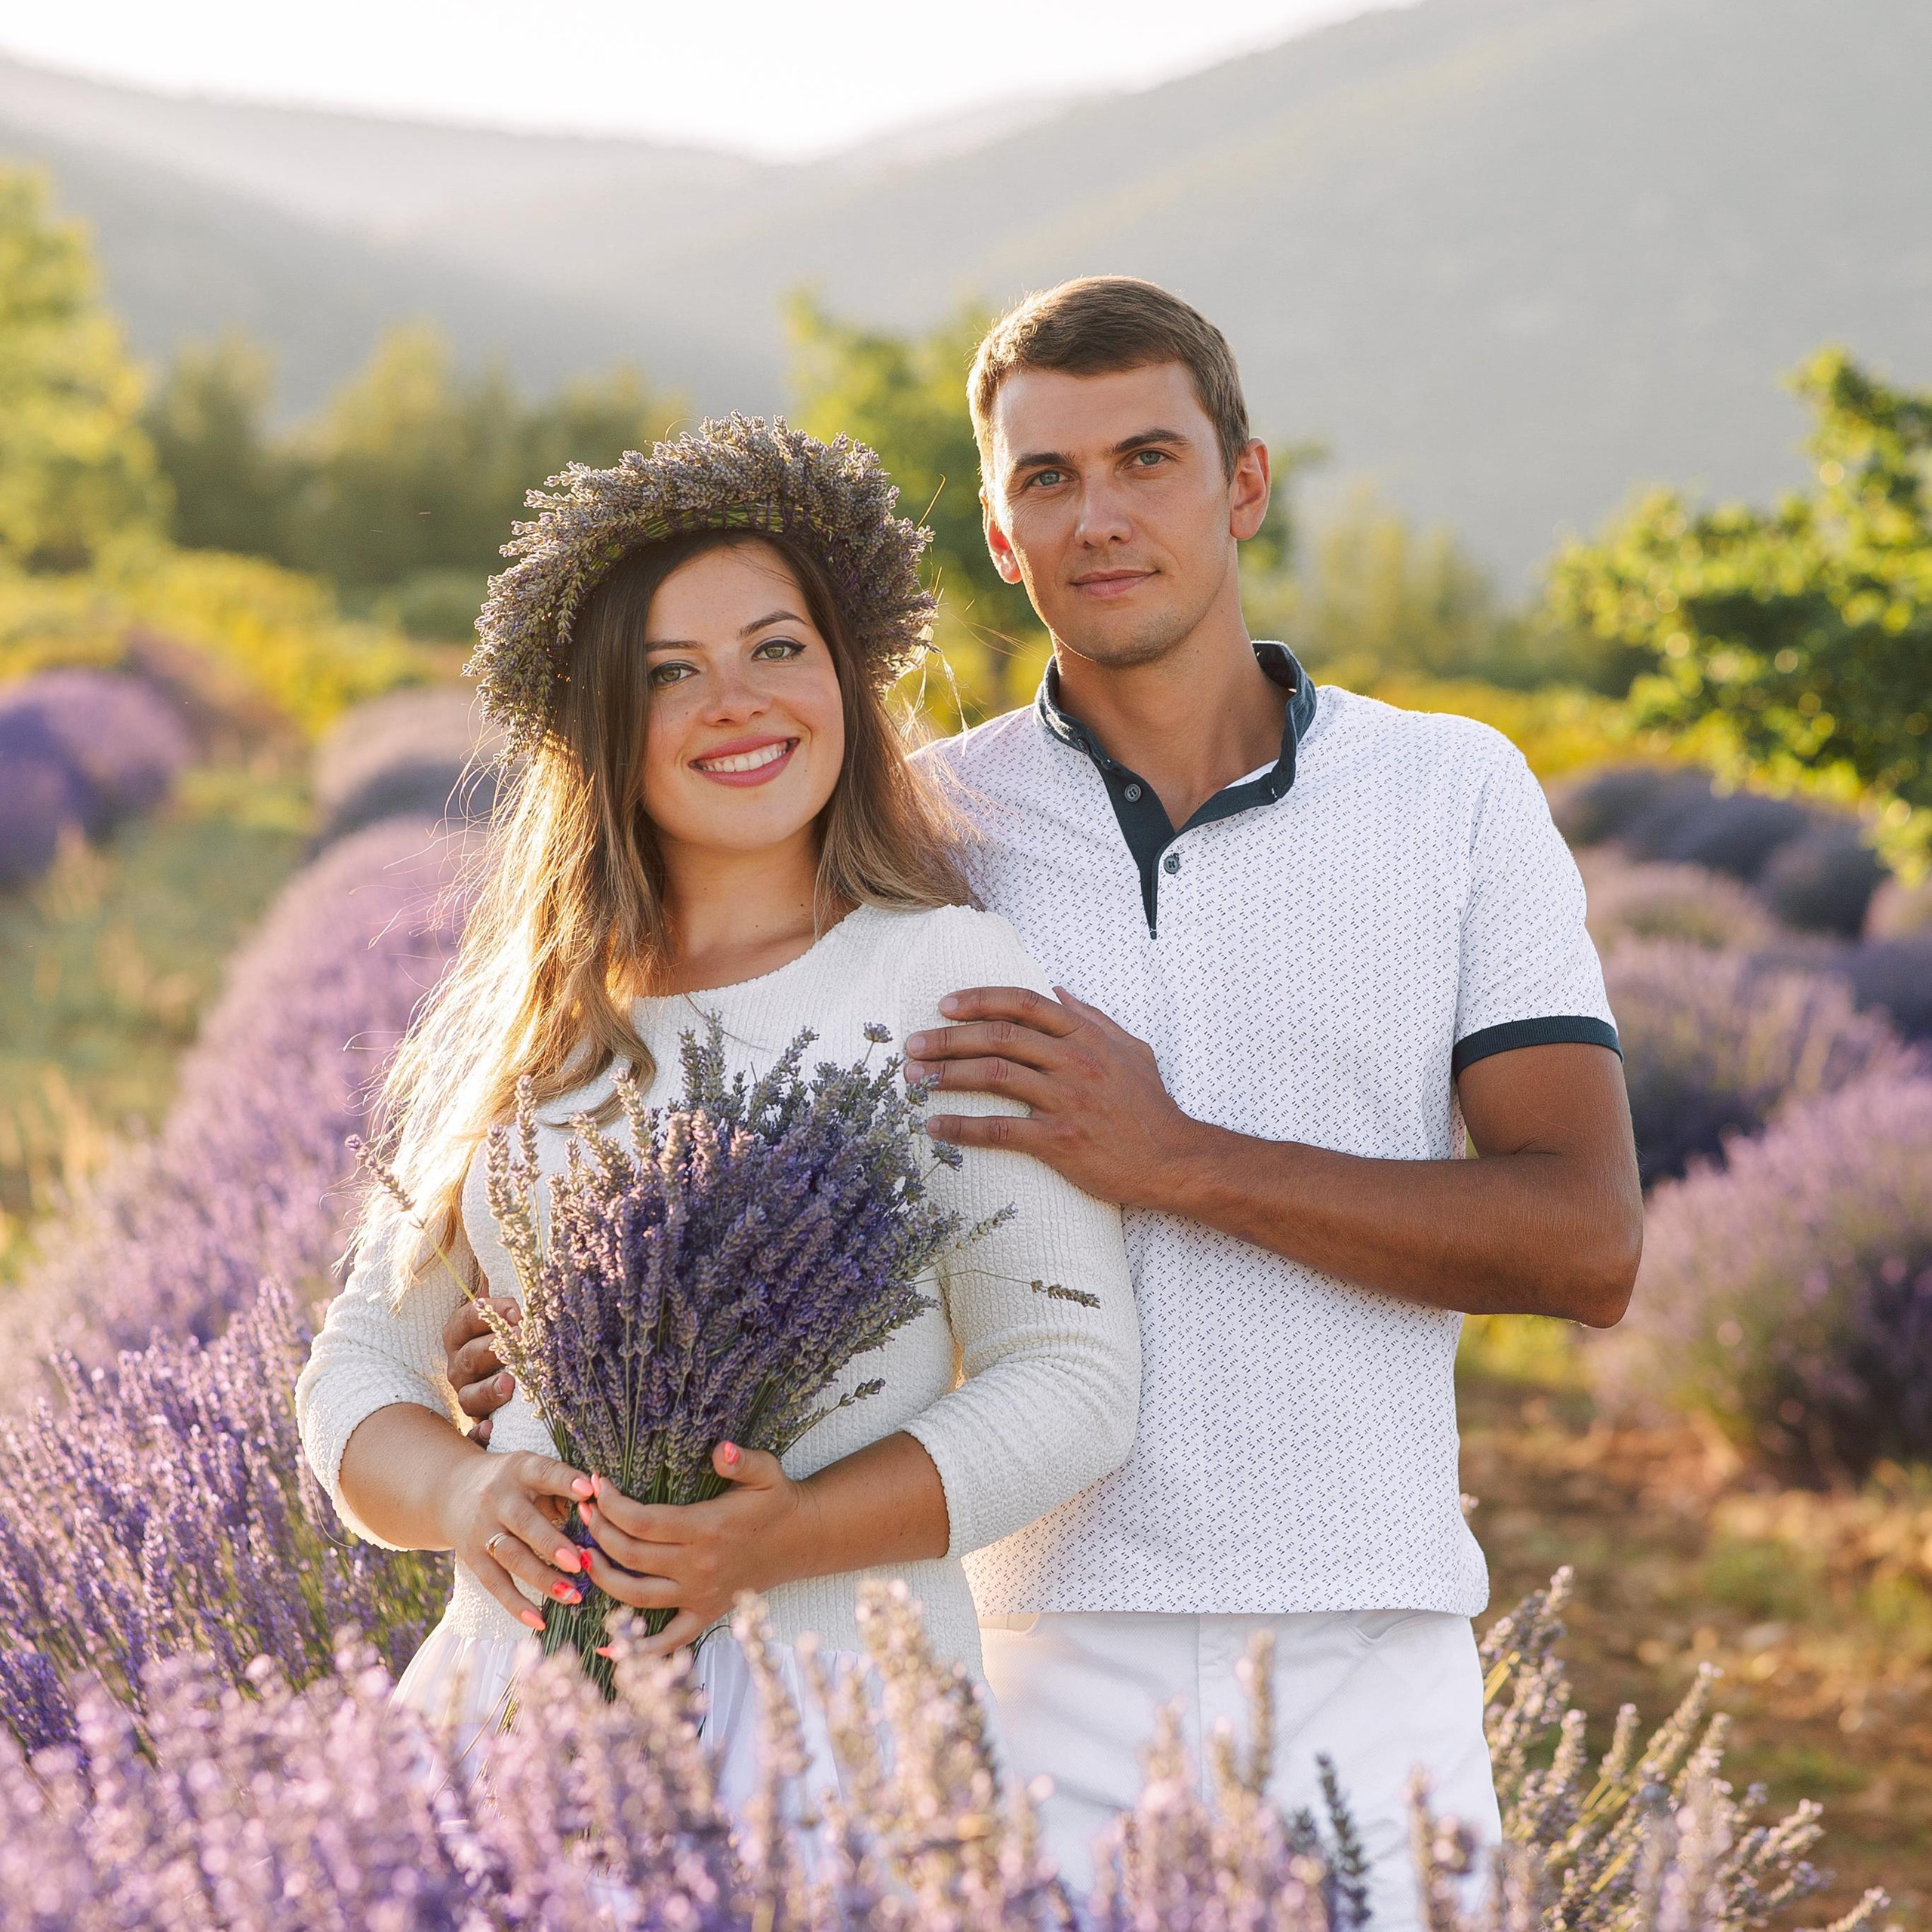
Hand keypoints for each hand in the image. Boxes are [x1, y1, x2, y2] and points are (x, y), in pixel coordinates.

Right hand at [443, 1296, 519, 1446]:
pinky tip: (490, 1429)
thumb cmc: (515, 1337)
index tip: (517, 1311)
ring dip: (489, 1389)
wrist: (518, 1376)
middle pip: (469, 1357)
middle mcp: (460, 1367)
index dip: (488, 1313)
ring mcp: (467, 1396)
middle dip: (493, 1349)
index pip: (465, 1320)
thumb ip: (509, 1302)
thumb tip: (521, 1277)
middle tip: (518, 1343)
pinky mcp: (479, 1423)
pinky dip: (479, 1434)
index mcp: (461, 1337)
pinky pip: (472, 1434)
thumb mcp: (509, 1316)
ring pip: (468, 1396)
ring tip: (510, 1384)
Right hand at [443, 1447, 594, 1631]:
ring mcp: (483, 1529)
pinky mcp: (473, 1557)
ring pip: (511, 1556)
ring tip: (571, 1595)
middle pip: (524, 1522)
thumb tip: (598, 1509)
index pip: (544, 1472)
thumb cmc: (512, 1483)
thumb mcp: (531, 1471)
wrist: (451, 1490)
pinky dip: (516, 1604)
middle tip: (579, 1562)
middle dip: (551, 1543)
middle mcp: (498, 1499)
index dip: (566, 1481)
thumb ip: (562, 1486)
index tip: (590, 1491)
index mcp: (520, 1470)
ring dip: (542, 1578)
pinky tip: (539, 1620)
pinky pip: (495, 1583)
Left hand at [576, 1442, 808, 1656]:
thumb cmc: (777, 1501)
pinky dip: (639, 1649)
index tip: (596, 1485)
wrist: (801, 1539)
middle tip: (582, 1511)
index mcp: (707, 1528)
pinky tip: (609, 1648)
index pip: (643, 1521)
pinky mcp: (705, 1613)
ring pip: (638, 1596)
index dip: (612, 1505)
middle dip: (599, 1533)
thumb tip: (720, 1450)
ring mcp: (700, 1594)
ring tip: (582, 1556)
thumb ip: (742, 1460)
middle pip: (632, 1556)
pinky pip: (669, 1640)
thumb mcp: (766, 1472)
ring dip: (604, 1578)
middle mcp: (699, 1566)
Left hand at [905, 984, 1196, 1207]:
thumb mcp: (1132, 1049)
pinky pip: (1000, 1129)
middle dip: (948, 1038)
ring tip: (912, 1079)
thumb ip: (1093, 1018)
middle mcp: (1073, 1061)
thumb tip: (1058, 991)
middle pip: (999, 1036)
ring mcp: (1066, 1100)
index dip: (980, 1000)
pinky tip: (935, 1126)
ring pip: (994, 1074)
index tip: (944, 1005)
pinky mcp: (1059, 1141)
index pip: (1024, 1005)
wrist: (1173, 1160)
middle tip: (913, 1044)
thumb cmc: (1150, 1106)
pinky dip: (962, 1126)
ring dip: (945, 1074)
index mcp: (1087, 1036)